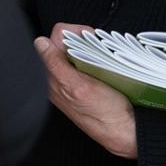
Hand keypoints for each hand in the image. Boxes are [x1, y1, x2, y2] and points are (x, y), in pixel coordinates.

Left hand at [34, 22, 137, 158]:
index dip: (72, 33)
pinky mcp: (84, 83)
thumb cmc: (104, 115)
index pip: (54, 39)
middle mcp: (58, 78)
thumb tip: (40, 43)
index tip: (88, 39)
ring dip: (90, 48)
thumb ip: (56, 65)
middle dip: (81, 40)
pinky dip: (95, 57)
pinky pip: (85, 60)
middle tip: (98, 50)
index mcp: (52, 78)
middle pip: (64, 42)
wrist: (124, 132)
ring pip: (76, 50)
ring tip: (102, 58)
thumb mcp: (80, 87)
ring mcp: (71, 80)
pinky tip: (104, 66)